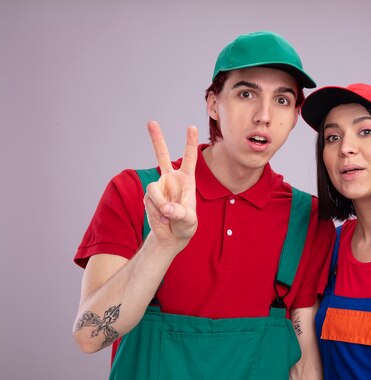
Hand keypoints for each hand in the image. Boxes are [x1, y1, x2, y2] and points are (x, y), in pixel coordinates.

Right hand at [143, 121, 198, 248]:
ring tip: (167, 216)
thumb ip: (180, 214)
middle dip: (156, 139)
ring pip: (153, 188)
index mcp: (187, 180)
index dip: (190, 143)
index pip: (189, 158)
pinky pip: (148, 201)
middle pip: (162, 155)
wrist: (171, 236)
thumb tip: (166, 208)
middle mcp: (171, 179)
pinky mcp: (148, 196)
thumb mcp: (189, 221)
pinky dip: (155, 212)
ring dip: (159, 204)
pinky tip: (162, 219)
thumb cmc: (185, 226)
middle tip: (151, 122)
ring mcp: (159, 187)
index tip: (191, 126)